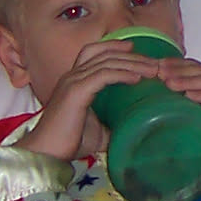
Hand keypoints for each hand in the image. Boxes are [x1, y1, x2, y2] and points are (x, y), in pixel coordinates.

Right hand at [16, 38, 159, 159]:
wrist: (46, 153)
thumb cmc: (68, 142)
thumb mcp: (97, 130)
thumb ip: (111, 124)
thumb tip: (133, 129)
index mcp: (75, 81)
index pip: (94, 53)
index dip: (115, 47)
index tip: (136, 49)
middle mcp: (72, 76)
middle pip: (105, 53)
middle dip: (132, 55)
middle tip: (154, 62)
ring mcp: (73, 82)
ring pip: (107, 62)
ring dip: (133, 64)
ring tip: (153, 70)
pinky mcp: (76, 91)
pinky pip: (103, 75)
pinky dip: (122, 74)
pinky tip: (137, 79)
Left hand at [156, 57, 200, 165]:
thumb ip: (196, 106)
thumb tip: (168, 102)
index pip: (196, 68)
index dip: (176, 65)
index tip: (155, 66)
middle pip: (200, 70)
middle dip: (177, 70)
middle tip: (157, 71)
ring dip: (187, 80)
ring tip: (168, 82)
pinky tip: (189, 94)